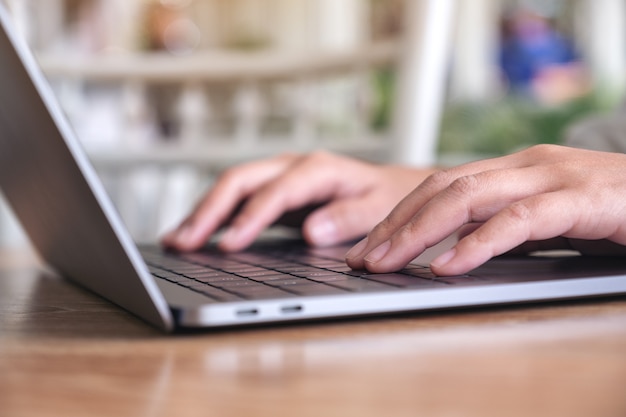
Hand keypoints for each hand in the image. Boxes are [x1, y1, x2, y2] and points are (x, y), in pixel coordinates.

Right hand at [161, 151, 434, 251]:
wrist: (390, 188)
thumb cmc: (386, 198)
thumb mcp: (378, 208)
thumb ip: (349, 218)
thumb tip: (312, 231)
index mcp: (317, 169)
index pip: (274, 193)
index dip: (249, 219)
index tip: (228, 246)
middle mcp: (292, 167)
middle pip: (239, 181)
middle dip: (208, 211)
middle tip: (182, 242)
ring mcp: (279, 176)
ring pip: (231, 188)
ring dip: (202, 212)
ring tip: (175, 240)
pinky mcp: (273, 191)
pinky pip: (236, 199)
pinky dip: (213, 216)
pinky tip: (194, 234)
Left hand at [346, 145, 625, 275]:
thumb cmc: (610, 209)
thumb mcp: (546, 215)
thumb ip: (503, 223)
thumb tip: (453, 249)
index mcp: (512, 170)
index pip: (439, 186)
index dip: (398, 216)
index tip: (367, 247)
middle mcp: (523, 166)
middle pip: (441, 188)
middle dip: (395, 225)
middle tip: (362, 260)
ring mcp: (551, 177)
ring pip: (467, 197)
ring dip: (419, 232)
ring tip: (386, 263)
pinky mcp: (579, 200)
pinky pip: (518, 221)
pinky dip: (478, 243)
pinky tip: (448, 267)